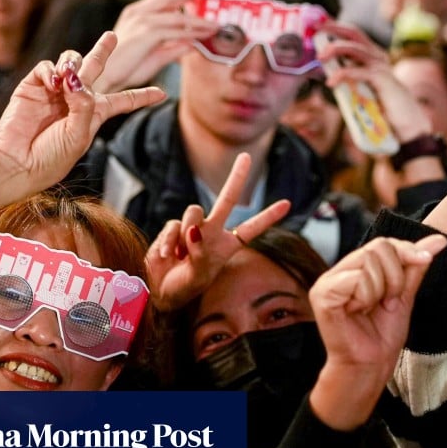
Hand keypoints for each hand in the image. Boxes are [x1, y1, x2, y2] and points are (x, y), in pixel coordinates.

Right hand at [0, 32, 164, 190]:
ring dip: (73, 63)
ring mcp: (55, 91)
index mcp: (94, 114)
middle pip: (95, 68)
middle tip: (113, 35)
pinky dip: (51, 70)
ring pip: (71, 62)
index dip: (142, 96)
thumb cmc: (52, 156)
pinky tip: (53, 82)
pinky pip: (47, 67)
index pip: (123, 101)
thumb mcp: (79, 134)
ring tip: (69, 76)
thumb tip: (76, 78)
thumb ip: (84, 105)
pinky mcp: (33, 86)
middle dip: (103, 50)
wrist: (18, 162)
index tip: (162, 93)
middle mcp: (76, 99)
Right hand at [91, 0, 220, 90]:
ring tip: (215, 25)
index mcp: (136, 13)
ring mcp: (141, 21)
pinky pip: (175, 29)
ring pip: (177, 15)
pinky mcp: (146, 34)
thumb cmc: (125, 70)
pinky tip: (203, 35)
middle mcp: (138, 12)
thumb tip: (193, 44)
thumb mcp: (154, 56)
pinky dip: (192, 31)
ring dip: (198, 19)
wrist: (105, 79)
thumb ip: (173, 48)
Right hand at [146, 153, 290, 310]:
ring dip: (186, 233)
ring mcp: (192, 228)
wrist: (159, 291)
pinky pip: (173, 225)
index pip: (251, 229)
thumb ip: (200, 253)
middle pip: (227, 199)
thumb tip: (195, 230)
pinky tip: (167, 257)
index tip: (287, 204)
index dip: (268, 217)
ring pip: (193, 211)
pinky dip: (170, 242)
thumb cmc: (184, 287)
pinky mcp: (173, 228)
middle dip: (236, 177)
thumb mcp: (198, 276)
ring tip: (181, 256)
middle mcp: (212, 232)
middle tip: (245, 156)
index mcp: (227, 245)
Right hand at [310, 235, 446, 372]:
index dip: (406, 253)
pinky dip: (366, 298)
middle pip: (378, 247)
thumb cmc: (383, 335)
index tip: (422, 265)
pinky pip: (356, 279)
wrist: (371, 365)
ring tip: (373, 309)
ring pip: (368, 262)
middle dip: (395, 277)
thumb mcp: (405, 294)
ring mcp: (328, 282)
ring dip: (381, 290)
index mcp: (356, 268)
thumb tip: (439, 240)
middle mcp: (339, 271)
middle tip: (388, 302)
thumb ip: (415, 265)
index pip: (384, 243)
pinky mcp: (323, 295)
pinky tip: (358, 312)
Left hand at [317, 21, 432, 142]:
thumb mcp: (364, 89)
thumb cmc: (385, 110)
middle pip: (355, 33)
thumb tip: (329, 74)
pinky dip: (342, 74)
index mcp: (374, 57)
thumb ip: (351, 79)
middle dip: (334, 28)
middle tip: (317, 29)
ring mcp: (381, 67)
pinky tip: (331, 82)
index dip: (337, 27)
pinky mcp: (382, 79)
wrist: (407, 125)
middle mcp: (379, 57)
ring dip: (335, 49)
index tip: (319, 24)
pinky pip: (358, 71)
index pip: (354, 34)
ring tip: (321, 57)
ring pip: (355, 48)